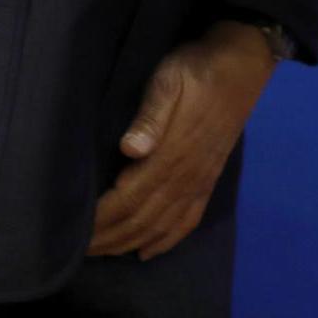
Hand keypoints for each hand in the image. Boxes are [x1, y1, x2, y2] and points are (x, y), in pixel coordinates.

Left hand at [89, 22, 275, 261]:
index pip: (127, 199)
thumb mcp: (170, 79)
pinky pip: (188, 220)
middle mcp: (185, 176)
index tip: (73, 233)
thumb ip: (151, 115)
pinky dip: (166, 241)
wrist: (243, 64)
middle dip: (109, 238)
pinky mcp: (209, 179)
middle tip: (77, 250)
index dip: (100, 220)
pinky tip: (147, 251)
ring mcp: (200, 181)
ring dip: (131, 243)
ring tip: (103, 252)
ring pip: (161, 225)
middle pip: (141, 220)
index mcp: (171, 154)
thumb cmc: (198, 68)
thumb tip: (130, 149)